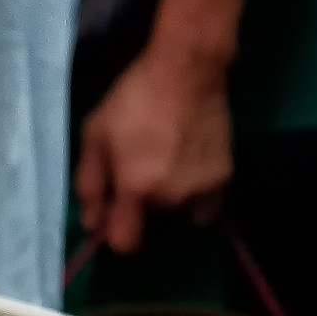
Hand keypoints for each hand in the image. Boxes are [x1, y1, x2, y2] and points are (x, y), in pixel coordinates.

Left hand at [77, 43, 232, 253]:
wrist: (187, 71)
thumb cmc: (133, 100)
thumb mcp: (95, 137)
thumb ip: (90, 185)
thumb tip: (92, 224)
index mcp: (137, 189)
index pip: (126, 244)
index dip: (115, 233)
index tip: (114, 213)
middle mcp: (173, 199)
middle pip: (153, 227)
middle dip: (142, 210)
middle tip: (139, 172)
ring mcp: (204, 190)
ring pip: (181, 217)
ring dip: (170, 204)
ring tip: (165, 167)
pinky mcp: (226, 178)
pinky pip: (207, 205)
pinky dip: (195, 195)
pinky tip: (187, 166)